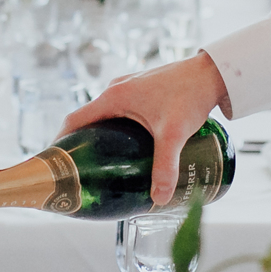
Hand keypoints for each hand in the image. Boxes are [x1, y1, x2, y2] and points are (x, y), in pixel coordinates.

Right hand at [61, 52, 230, 204]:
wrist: (212, 72)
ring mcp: (129, 87)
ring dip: (101, 135)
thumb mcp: (173, 134)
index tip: (57, 164)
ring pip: (105, 115)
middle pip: (88, 119)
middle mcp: (116, 89)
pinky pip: (120, 110)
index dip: (61, 143)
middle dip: (83, 144)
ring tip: (105, 162)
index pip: (74, 121)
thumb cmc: (190, 95)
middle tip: (83, 170)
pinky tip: (129, 145)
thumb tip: (159, 199)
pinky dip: (116, 127)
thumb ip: (164, 167)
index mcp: (113, 97)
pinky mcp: (143, 90)